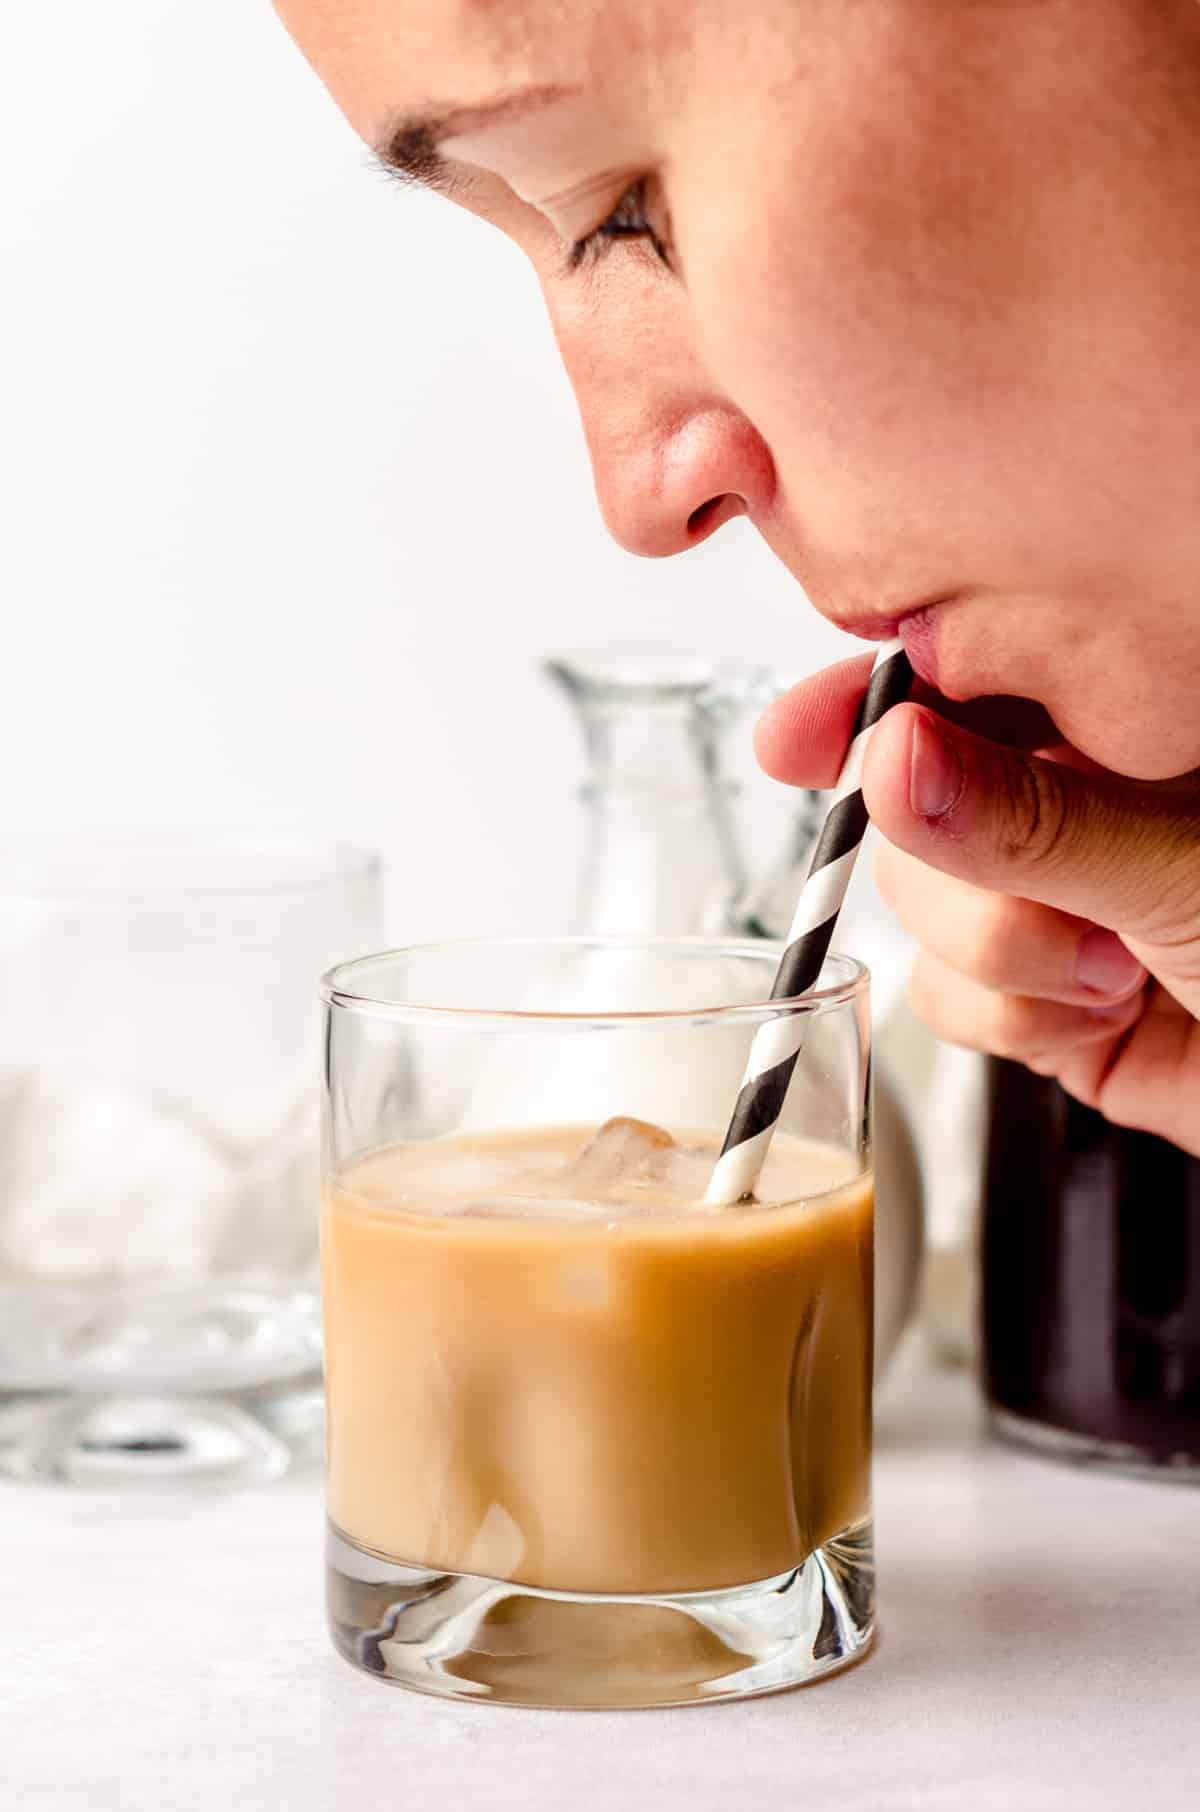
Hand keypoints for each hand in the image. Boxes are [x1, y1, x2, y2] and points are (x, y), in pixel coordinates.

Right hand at [757, 655, 1199, 1155]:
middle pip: (906, 812)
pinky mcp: (1033, 997)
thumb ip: (1025, 818)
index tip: (792, 742)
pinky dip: (1013, 1022)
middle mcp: (1066, 805)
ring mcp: (1044, 901)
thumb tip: (890, 761)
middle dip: (971, 884)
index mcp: (1112, 724)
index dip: (863, 706)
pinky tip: (1101, 1017)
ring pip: (916, 913)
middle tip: (1069, 912)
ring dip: (1008, 963)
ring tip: (1119, 972)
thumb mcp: (1180, 862)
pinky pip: (943, 997)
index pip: (951, 683)